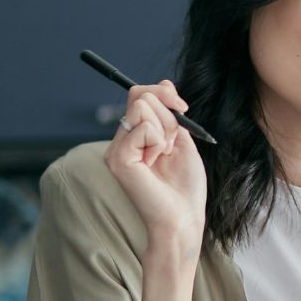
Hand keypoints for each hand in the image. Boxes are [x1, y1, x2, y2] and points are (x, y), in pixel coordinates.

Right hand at [103, 80, 206, 256]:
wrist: (183, 217)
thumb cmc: (184, 186)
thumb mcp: (183, 141)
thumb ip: (172, 113)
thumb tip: (165, 83)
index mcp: (135, 136)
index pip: (140, 94)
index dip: (164, 93)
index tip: (183, 108)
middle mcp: (121, 140)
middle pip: (142, 96)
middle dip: (169, 116)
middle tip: (172, 146)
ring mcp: (116, 148)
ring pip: (143, 107)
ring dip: (166, 130)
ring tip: (164, 156)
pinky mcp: (118, 157)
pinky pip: (144, 127)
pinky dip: (160, 142)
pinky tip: (156, 163)